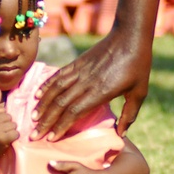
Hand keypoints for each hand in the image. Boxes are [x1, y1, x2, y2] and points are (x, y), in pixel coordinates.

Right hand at [0, 87, 19, 160]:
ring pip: (14, 125)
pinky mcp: (2, 139)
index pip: (3, 109)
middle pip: (10, 117)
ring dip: (10, 131)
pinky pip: (16, 133)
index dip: (1, 118)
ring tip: (1, 136)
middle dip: (6, 125)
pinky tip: (6, 140)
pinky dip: (13, 138)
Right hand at [33, 27, 151, 140]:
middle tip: (34, 135)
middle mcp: (86, 82)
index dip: (61, 126)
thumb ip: (130, 114)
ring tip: (33, 118)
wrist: (130, 35)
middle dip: (46, 121)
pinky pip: (58, 76)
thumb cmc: (138, 65)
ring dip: (43, 105)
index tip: (51, 138)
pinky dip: (46, 86)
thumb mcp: (139, 92)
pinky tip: (38, 95)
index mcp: (100, 91)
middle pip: (60, 104)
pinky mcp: (77, 62)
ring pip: (55, 90)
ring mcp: (79, 70)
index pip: (74, 112)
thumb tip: (121, 134)